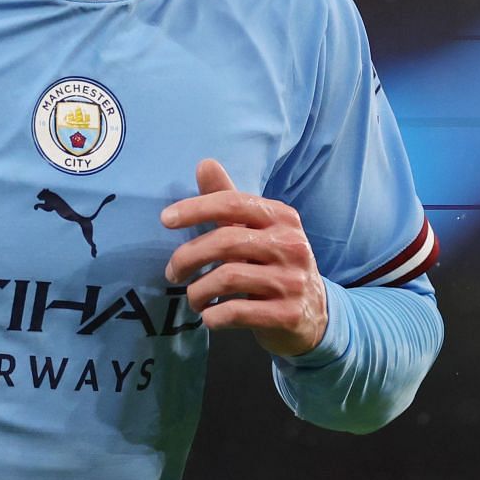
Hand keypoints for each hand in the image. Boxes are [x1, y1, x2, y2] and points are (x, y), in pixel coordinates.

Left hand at [160, 158, 327, 357]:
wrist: (314, 314)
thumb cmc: (274, 265)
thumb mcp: (256, 231)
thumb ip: (229, 200)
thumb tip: (204, 163)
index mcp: (282, 218)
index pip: (233, 203)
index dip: (195, 208)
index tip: (165, 220)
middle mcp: (291, 245)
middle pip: (225, 242)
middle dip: (187, 258)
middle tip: (172, 273)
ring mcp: (292, 281)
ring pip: (226, 279)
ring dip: (197, 291)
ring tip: (193, 298)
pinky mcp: (289, 314)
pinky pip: (236, 312)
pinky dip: (213, 316)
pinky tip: (209, 316)